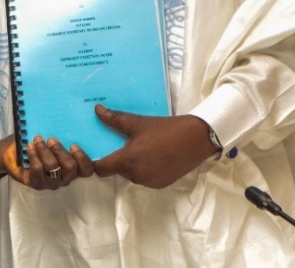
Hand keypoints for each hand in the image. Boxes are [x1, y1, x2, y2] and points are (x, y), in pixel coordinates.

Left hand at [0, 135, 94, 189]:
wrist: (14, 152)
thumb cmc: (39, 143)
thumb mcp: (52, 137)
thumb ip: (62, 133)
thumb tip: (67, 120)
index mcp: (75, 166)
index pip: (87, 169)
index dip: (83, 158)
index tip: (73, 144)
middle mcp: (66, 177)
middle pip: (71, 168)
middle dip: (60, 151)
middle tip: (51, 139)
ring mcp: (52, 182)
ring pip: (53, 167)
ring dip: (45, 151)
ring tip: (38, 140)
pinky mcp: (37, 183)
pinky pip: (37, 170)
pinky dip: (33, 156)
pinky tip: (29, 147)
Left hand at [92, 105, 218, 188]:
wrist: (196, 139)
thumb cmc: (166, 129)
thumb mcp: (139, 122)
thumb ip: (115, 119)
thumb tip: (97, 110)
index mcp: (127, 161)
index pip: (101, 169)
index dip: (97, 161)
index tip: (99, 151)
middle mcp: (136, 176)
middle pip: (117, 170)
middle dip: (118, 158)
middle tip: (126, 142)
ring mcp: (149, 182)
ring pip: (131, 174)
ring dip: (133, 164)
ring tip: (143, 146)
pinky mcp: (161, 184)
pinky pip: (145, 178)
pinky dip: (145, 169)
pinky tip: (155, 154)